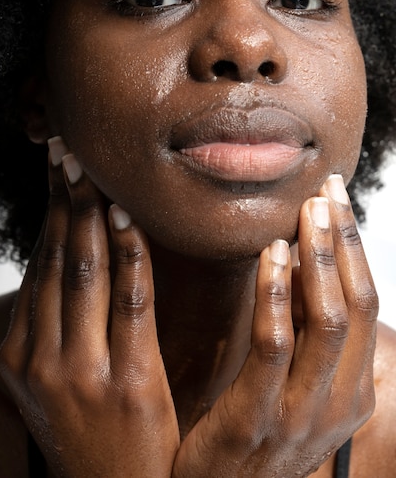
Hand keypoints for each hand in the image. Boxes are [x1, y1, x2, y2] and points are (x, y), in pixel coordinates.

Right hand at [0, 138, 178, 476]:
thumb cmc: (93, 431)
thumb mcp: (57, 380)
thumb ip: (61, 324)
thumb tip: (73, 259)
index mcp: (20, 354)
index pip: (39, 267)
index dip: (49, 214)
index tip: (57, 172)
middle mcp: (40, 357)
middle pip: (57, 260)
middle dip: (64, 201)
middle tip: (69, 154)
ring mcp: (78, 371)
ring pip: (84, 272)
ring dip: (89, 215)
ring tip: (93, 172)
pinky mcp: (125, 380)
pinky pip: (128, 300)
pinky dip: (128, 252)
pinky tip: (127, 216)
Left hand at [172, 174, 377, 476]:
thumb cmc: (256, 433)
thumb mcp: (297, 387)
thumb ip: (307, 337)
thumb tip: (311, 270)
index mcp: (353, 389)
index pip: (368, 304)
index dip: (356, 248)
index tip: (338, 201)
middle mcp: (339, 400)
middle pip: (357, 304)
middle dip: (344, 242)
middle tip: (326, 192)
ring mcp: (302, 411)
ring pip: (327, 320)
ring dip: (320, 259)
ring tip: (307, 212)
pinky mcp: (257, 416)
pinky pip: (275, 344)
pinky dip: (278, 294)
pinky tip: (272, 254)